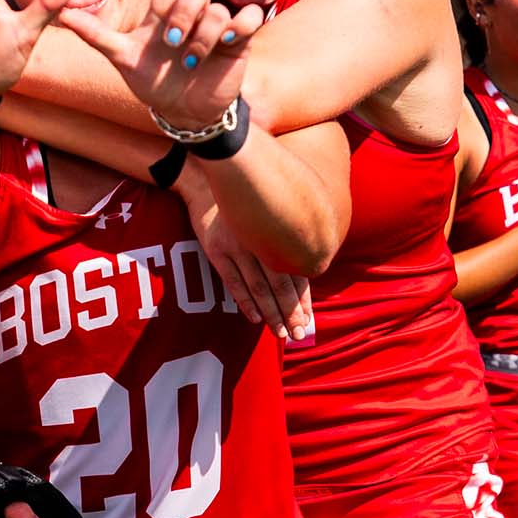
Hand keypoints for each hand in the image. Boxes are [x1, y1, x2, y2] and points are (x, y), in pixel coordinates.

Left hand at [57, 0, 265, 132]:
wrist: (182, 110)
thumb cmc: (152, 79)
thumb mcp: (121, 57)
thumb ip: (95, 34)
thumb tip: (63, 13)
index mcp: (166, 5)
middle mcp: (193, 7)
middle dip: (182, 14)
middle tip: (171, 41)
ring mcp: (218, 21)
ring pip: (216, 8)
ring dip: (201, 36)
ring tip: (190, 60)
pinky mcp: (239, 38)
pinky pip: (246, 19)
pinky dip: (236, 29)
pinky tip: (227, 43)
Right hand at [176, 167, 304, 341]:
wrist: (207, 183)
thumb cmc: (243, 202)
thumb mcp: (268, 214)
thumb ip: (284, 239)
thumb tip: (305, 268)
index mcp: (279, 232)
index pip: (297, 272)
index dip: (304, 299)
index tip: (310, 321)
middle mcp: (261, 240)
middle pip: (281, 283)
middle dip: (292, 312)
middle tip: (299, 334)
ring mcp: (238, 245)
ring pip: (259, 286)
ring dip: (272, 313)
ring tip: (280, 333)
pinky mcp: (216, 250)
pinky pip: (233, 281)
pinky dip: (245, 301)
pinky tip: (255, 318)